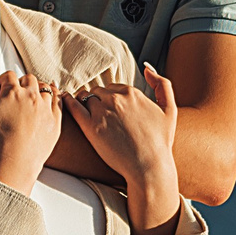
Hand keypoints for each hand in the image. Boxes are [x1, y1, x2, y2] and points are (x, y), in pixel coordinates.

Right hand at [0, 68, 61, 196]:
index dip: (2, 83)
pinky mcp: (56, 122)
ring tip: (29, 102)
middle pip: (28, 79)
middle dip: (20, 85)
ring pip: (45, 88)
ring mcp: (47, 108)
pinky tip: (47, 102)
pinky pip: (59, 101)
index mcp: (13, 91)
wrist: (14, 164)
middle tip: (13, 99)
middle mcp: (32, 96)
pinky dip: (54, 97)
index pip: (8, 76)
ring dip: (37, 91)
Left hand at [64, 64, 183, 234]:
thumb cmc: (161, 142)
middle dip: (98, 100)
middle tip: (98, 114)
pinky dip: (68, 101)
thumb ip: (162, 84)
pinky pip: (73, 106)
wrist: (149, 167)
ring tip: (85, 113)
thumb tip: (147, 68)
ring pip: (85, 97)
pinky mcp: (90, 127)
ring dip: (84, 103)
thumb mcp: (170, 109)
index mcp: (132, 92)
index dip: (111, 98)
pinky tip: (65, 100)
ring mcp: (102, 112)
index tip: (111, 109)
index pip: (113, 87)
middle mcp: (116, 99)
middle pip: (98, 91)